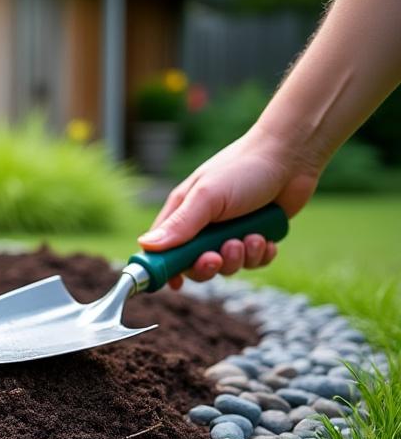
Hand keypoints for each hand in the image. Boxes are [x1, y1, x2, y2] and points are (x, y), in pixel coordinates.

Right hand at [139, 126, 319, 288]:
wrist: (291, 156)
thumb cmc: (243, 168)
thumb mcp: (207, 197)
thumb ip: (179, 224)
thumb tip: (146, 245)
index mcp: (184, 212)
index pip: (163, 248)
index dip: (166, 267)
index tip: (174, 282)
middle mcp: (204, 225)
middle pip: (195, 264)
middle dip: (208, 266)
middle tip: (218, 257)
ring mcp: (231, 231)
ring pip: (227, 265)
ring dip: (240, 258)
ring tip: (251, 238)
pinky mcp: (257, 236)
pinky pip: (253, 261)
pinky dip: (260, 255)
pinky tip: (267, 239)